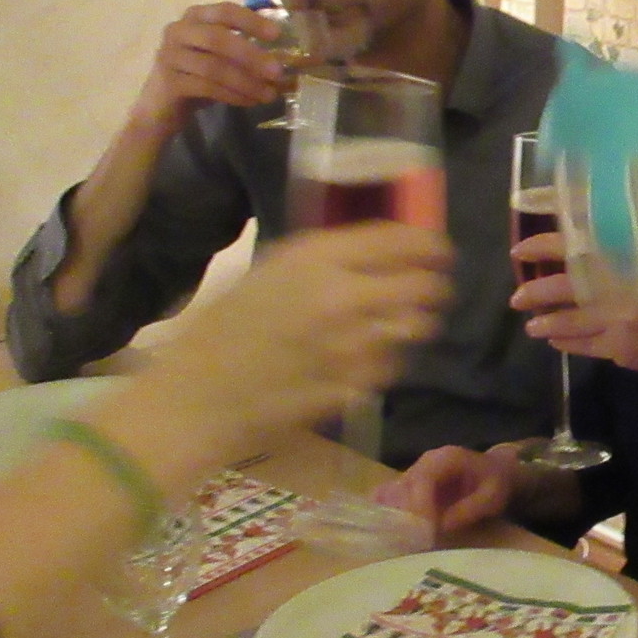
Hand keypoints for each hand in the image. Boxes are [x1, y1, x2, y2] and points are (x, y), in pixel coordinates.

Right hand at [112, 224, 451, 474]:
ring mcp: (352, 346)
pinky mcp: (355, 387)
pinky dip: (387, 361)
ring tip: (398, 324)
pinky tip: (364, 359)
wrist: (197, 397)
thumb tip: (377, 252)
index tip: (439, 250)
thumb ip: (324, 260)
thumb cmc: (222, 330)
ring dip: (413, 324)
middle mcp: (342, 296)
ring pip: (415, 328)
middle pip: (423, 286)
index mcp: (315, 258)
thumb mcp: (269, 272)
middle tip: (432, 290)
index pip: (400, 241)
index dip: (430, 244)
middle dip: (434, 287)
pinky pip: (392, 366)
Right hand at [131, 1, 289, 137]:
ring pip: (214, 66)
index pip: (225, 10)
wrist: (160, 110)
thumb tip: (286, 60)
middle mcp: (178, 31)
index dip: (251, 21)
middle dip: (251, 55)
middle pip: (218, 38)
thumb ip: (244, 52)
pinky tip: (250, 102)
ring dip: (246, 81)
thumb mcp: (220, 60)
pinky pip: (206, 86)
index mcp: (194, 18)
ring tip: (269, 94)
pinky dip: (232, 95)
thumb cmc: (196, 79)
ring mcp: (169, 55)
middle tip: (277, 71)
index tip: (276, 34)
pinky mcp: (168, 81)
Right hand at [377, 443, 521, 537]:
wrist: (496, 471)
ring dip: (396, 515)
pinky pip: (392, 496)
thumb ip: (468, 510)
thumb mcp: (492, 497)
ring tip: (405, 539)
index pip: (423, 479)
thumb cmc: (496, 483)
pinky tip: (393, 531)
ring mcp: (416, 472)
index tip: (425, 530)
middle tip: (414, 540)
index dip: (420, 505)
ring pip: (393, 492)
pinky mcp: (411, 485)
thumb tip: (441, 526)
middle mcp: (426, 462)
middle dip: (407, 514)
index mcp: (447, 458)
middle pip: (404, 486)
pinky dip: (390, 512)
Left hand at [510, 232, 637, 394]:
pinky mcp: (618, 351)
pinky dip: (565, 341)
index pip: (580, 250)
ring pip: (570, 323)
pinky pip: (582, 345)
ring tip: (531, 324)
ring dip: (546, 323)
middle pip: (567, 289)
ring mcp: (619, 326)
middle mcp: (623, 293)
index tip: (520, 249)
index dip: (545, 247)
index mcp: (631, 266)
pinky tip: (555, 338)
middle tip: (517, 297)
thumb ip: (619, 264)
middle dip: (536, 292)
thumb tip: (574, 253)